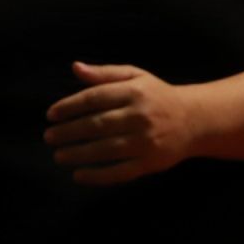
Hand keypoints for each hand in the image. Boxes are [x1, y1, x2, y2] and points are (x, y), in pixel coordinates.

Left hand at [45, 61, 196, 185]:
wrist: (194, 119)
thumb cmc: (158, 96)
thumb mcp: (136, 77)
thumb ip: (105, 74)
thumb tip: (75, 67)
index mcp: (135, 91)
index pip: (95, 98)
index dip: (69, 106)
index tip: (51, 115)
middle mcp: (140, 115)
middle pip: (96, 124)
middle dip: (68, 132)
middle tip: (49, 137)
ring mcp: (145, 141)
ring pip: (104, 149)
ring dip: (77, 154)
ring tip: (59, 156)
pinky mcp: (150, 162)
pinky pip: (118, 172)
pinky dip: (96, 176)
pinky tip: (78, 175)